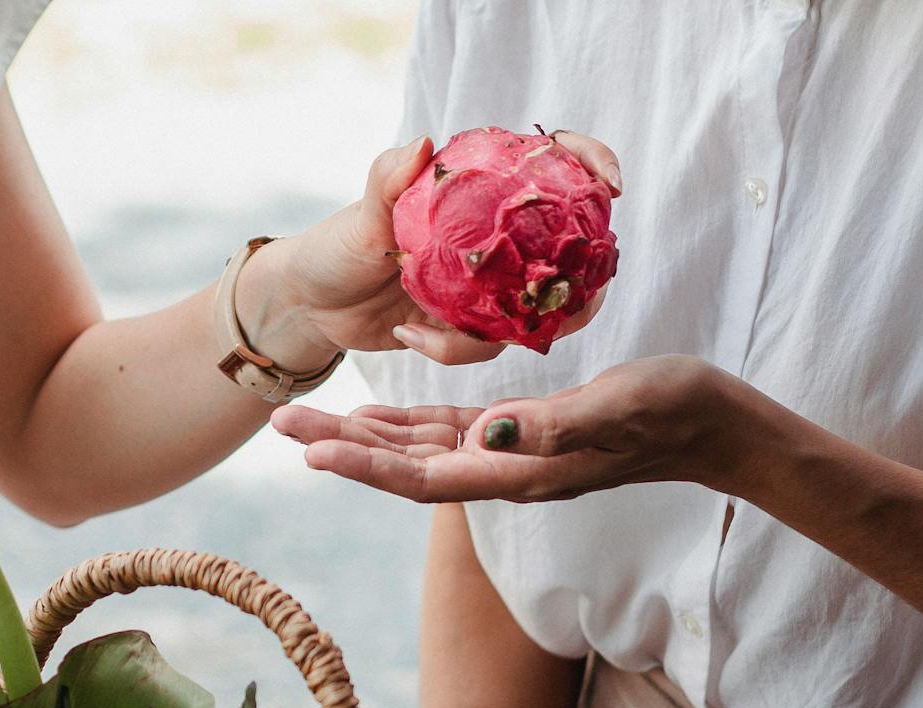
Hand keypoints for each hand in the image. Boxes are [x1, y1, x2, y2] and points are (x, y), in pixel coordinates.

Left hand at [235, 132, 621, 369]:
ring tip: (437, 328)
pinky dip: (454, 348)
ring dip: (501, 328)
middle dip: (583, 277)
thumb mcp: (362, 212)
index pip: (556, 167)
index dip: (592, 168)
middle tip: (577, 296)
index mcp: (482, 194)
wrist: (310, 306)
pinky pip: (489, 344)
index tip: (612, 185)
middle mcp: (496, 239)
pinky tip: (410, 335)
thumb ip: (390, 177)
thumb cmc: (335, 247)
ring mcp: (489, 286)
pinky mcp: (472, 328)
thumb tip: (423, 143)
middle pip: (568, 249)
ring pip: (533, 309)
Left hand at [272, 355, 779, 502]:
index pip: (423, 474)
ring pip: (417, 451)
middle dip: (338, 446)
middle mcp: (504, 471)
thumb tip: (487, 434)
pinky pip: (448, 436)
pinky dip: (404, 427)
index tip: (308, 449)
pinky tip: (372, 415)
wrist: (717, 428)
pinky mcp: (523, 435)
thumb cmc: (677, 409)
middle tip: (274, 419)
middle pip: (403, 466)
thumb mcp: (620, 406)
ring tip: (302, 417)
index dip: (364, 463)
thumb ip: (557, 422)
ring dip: (359, 436)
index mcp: (519, 470)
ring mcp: (512, 455)